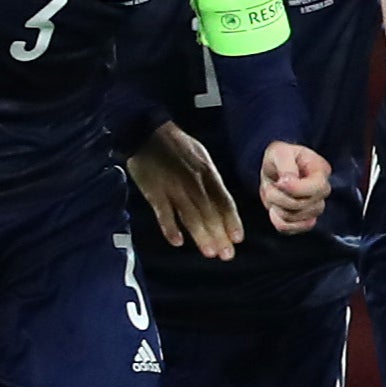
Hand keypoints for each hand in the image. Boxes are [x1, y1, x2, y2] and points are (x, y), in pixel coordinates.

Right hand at [124, 122, 241, 255]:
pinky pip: (163, 213)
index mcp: (207, 173)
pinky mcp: (154, 192)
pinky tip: (177, 242)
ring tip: (209, 252)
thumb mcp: (201, 157)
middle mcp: (194, 182)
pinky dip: (170, 228)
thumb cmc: (176, 144)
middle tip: (226, 255)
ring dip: (200, 235)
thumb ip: (210, 179)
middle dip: (219, 235)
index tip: (237, 239)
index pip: (224, 201)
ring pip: (190, 215)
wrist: (148, 131)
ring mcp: (174, 188)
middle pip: (209, 212)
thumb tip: (220, 201)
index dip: (231, 221)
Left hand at [256, 141, 331, 234]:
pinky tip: (274, 210)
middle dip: (280, 196)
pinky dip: (279, 222)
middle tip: (271, 185)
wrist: (275, 170)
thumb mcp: (279, 151)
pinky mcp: (305, 221)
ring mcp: (315, 208)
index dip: (295, 188)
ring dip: (277, 206)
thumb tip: (288, 181)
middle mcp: (322, 191)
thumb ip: (285, 164)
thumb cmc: (280, 157)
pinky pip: (292, 229)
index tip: (279, 182)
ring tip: (273, 194)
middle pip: (303, 205)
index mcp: (321, 170)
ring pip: (295, 217)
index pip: (316, 187)